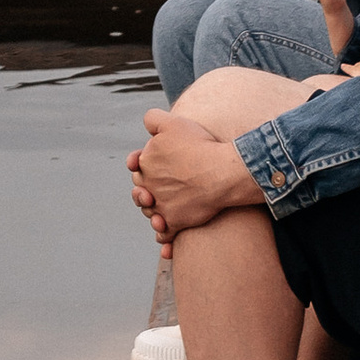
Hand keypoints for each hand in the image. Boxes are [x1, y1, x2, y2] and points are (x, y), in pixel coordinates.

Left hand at [129, 104, 269, 243]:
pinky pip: (164, 234)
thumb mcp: (174, 123)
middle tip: (155, 188)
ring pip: (151, 212)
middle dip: (145, 190)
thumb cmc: (200, 146)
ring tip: (160, 211)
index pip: (136, 166)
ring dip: (154, 213)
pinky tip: (166, 240)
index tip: (150, 166)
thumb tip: (147, 124)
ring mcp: (161, 206)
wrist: (222, 173)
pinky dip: (164, 238)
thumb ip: (154, 119)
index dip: (141, 165)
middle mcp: (149, 186)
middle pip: (141, 191)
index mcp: (145, 163)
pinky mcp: (175, 222)